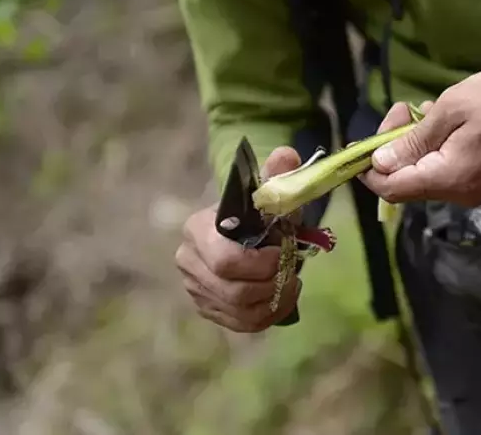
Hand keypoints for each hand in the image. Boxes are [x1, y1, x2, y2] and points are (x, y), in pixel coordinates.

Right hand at [176, 146, 302, 332]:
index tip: (284, 253)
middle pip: (232, 291)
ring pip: (238, 311)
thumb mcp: (269, 192)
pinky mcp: (207, 308)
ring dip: (273, 301)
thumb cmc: (258, 211)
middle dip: (270, 284)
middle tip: (292, 272)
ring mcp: (195, 288)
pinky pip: (239, 324)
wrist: (246, 229)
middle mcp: (188, 261)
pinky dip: (267, 316)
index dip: (260, 265)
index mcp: (198, 229)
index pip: (225, 261)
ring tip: (291, 284)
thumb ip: (278, 175)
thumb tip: (287, 155)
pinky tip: (281, 299)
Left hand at [361, 51, 480, 206]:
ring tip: (424, 109)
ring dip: (417, 144)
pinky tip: (442, 119)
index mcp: (451, 180)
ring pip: (427, 174)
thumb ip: (412, 141)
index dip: (370, 169)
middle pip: (408, 182)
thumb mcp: (451, 108)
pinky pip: (447, 170)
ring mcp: (476, 189)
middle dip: (395, 147)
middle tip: (403, 108)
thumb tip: (379, 164)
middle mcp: (462, 194)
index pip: (392, 189)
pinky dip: (436, 147)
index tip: (368, 137)